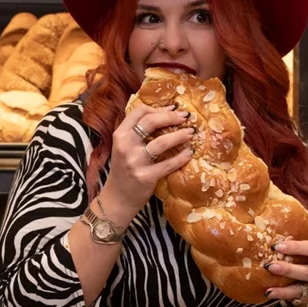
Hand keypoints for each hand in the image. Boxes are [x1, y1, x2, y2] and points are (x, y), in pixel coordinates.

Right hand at [103, 104, 194, 224]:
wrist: (117, 198)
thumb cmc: (124, 170)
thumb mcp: (123, 147)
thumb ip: (136, 132)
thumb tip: (162, 114)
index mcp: (120, 135)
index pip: (139, 111)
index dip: (158, 108)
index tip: (172, 109)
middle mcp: (125, 146)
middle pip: (150, 122)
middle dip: (171, 117)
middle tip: (185, 117)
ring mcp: (134, 162)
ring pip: (161, 142)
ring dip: (179, 135)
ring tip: (191, 133)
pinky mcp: (145, 177)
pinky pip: (168, 164)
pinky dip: (181, 157)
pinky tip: (189, 153)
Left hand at [264, 240, 307, 305]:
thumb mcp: (307, 246)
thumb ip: (294, 237)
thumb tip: (265, 220)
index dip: (296, 247)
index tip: (277, 246)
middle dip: (288, 269)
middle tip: (269, 265)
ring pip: (303, 288)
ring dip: (284, 287)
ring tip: (269, 286)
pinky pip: (296, 297)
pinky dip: (282, 294)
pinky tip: (269, 292)